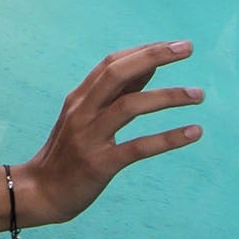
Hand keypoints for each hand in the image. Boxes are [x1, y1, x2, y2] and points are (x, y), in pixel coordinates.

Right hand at [18, 40, 203, 226]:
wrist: (39, 192)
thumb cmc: (68, 153)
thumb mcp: (85, 118)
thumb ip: (115, 94)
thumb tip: (150, 67)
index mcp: (79, 98)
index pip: (111, 63)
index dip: (143, 50)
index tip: (174, 45)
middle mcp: (82, 112)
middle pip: (117, 73)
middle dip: (153, 56)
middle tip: (187, 48)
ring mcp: (89, 137)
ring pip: (130, 106)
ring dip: (168, 97)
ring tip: (198, 95)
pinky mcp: (99, 164)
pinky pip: (138, 147)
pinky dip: (168, 138)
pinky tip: (194, 132)